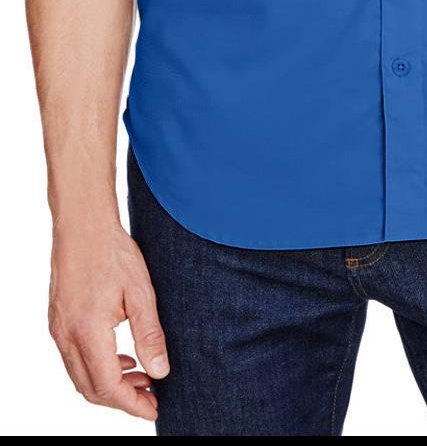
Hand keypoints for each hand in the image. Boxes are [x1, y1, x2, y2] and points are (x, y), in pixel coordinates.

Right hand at [48, 214, 168, 421]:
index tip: (153, 408)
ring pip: (81, 376)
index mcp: (88, 331)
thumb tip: (160, 371)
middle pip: (91, 388)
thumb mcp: (141, 292)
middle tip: (151, 396)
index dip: (132, 404)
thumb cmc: (113, 252)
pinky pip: (74, 359)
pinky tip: (121, 357)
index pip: (108, 386)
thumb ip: (150, 334)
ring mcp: (58, 329)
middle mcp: (67, 336)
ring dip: (110, 384)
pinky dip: (97, 367)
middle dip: (122, 399)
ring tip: (141, 376)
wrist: (83, 225)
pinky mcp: (58, 321)